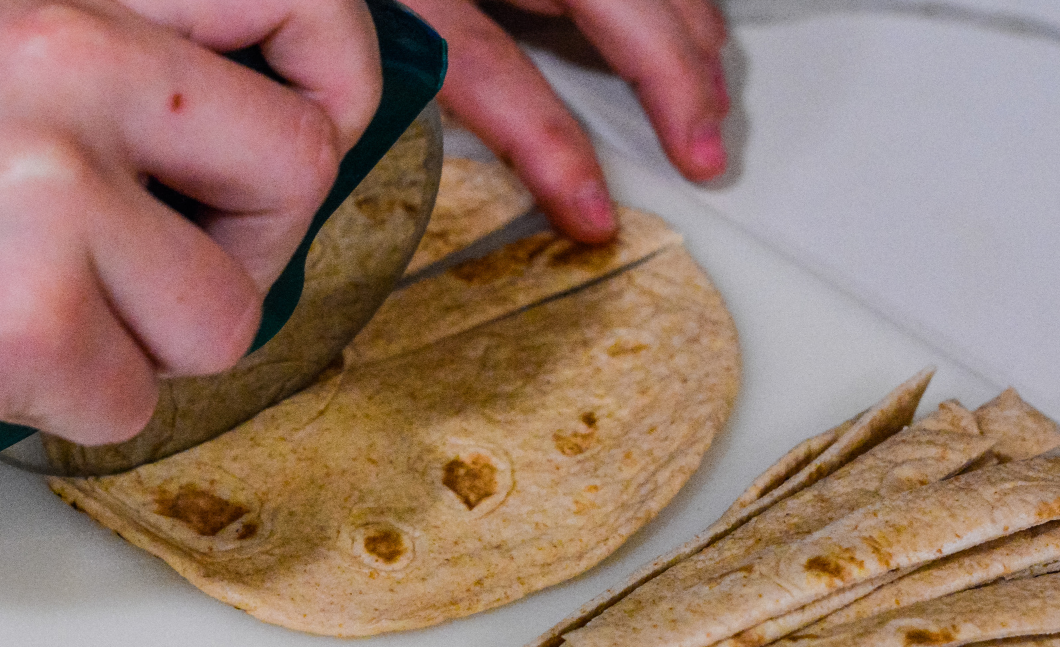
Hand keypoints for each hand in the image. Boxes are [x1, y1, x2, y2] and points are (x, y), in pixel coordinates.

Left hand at [400, 0, 727, 242]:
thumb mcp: (348, 22)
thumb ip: (380, 73)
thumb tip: (399, 149)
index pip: (491, 65)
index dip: (552, 145)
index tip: (593, 213)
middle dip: (673, 78)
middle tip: (704, 153)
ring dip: (688, 26)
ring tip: (711, 96)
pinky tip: (690, 19)